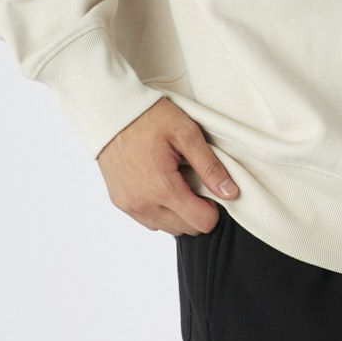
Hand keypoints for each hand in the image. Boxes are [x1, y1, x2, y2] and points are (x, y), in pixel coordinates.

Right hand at [96, 97, 240, 235]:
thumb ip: (209, 166)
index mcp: (162, 188)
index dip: (214, 209)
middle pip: (185, 229)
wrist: (110, 111)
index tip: (212, 188)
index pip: (201, 222)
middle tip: (197, 181)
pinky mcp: (120, 202)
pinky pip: (148, 220)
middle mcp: (143, 204)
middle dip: (198, 211)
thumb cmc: (148, 117)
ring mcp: (129, 205)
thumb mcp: (186, 133)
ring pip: (166, 228)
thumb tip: (230, 192)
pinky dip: (161, 211)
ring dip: (179, 213)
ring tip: (180, 182)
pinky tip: (163, 186)